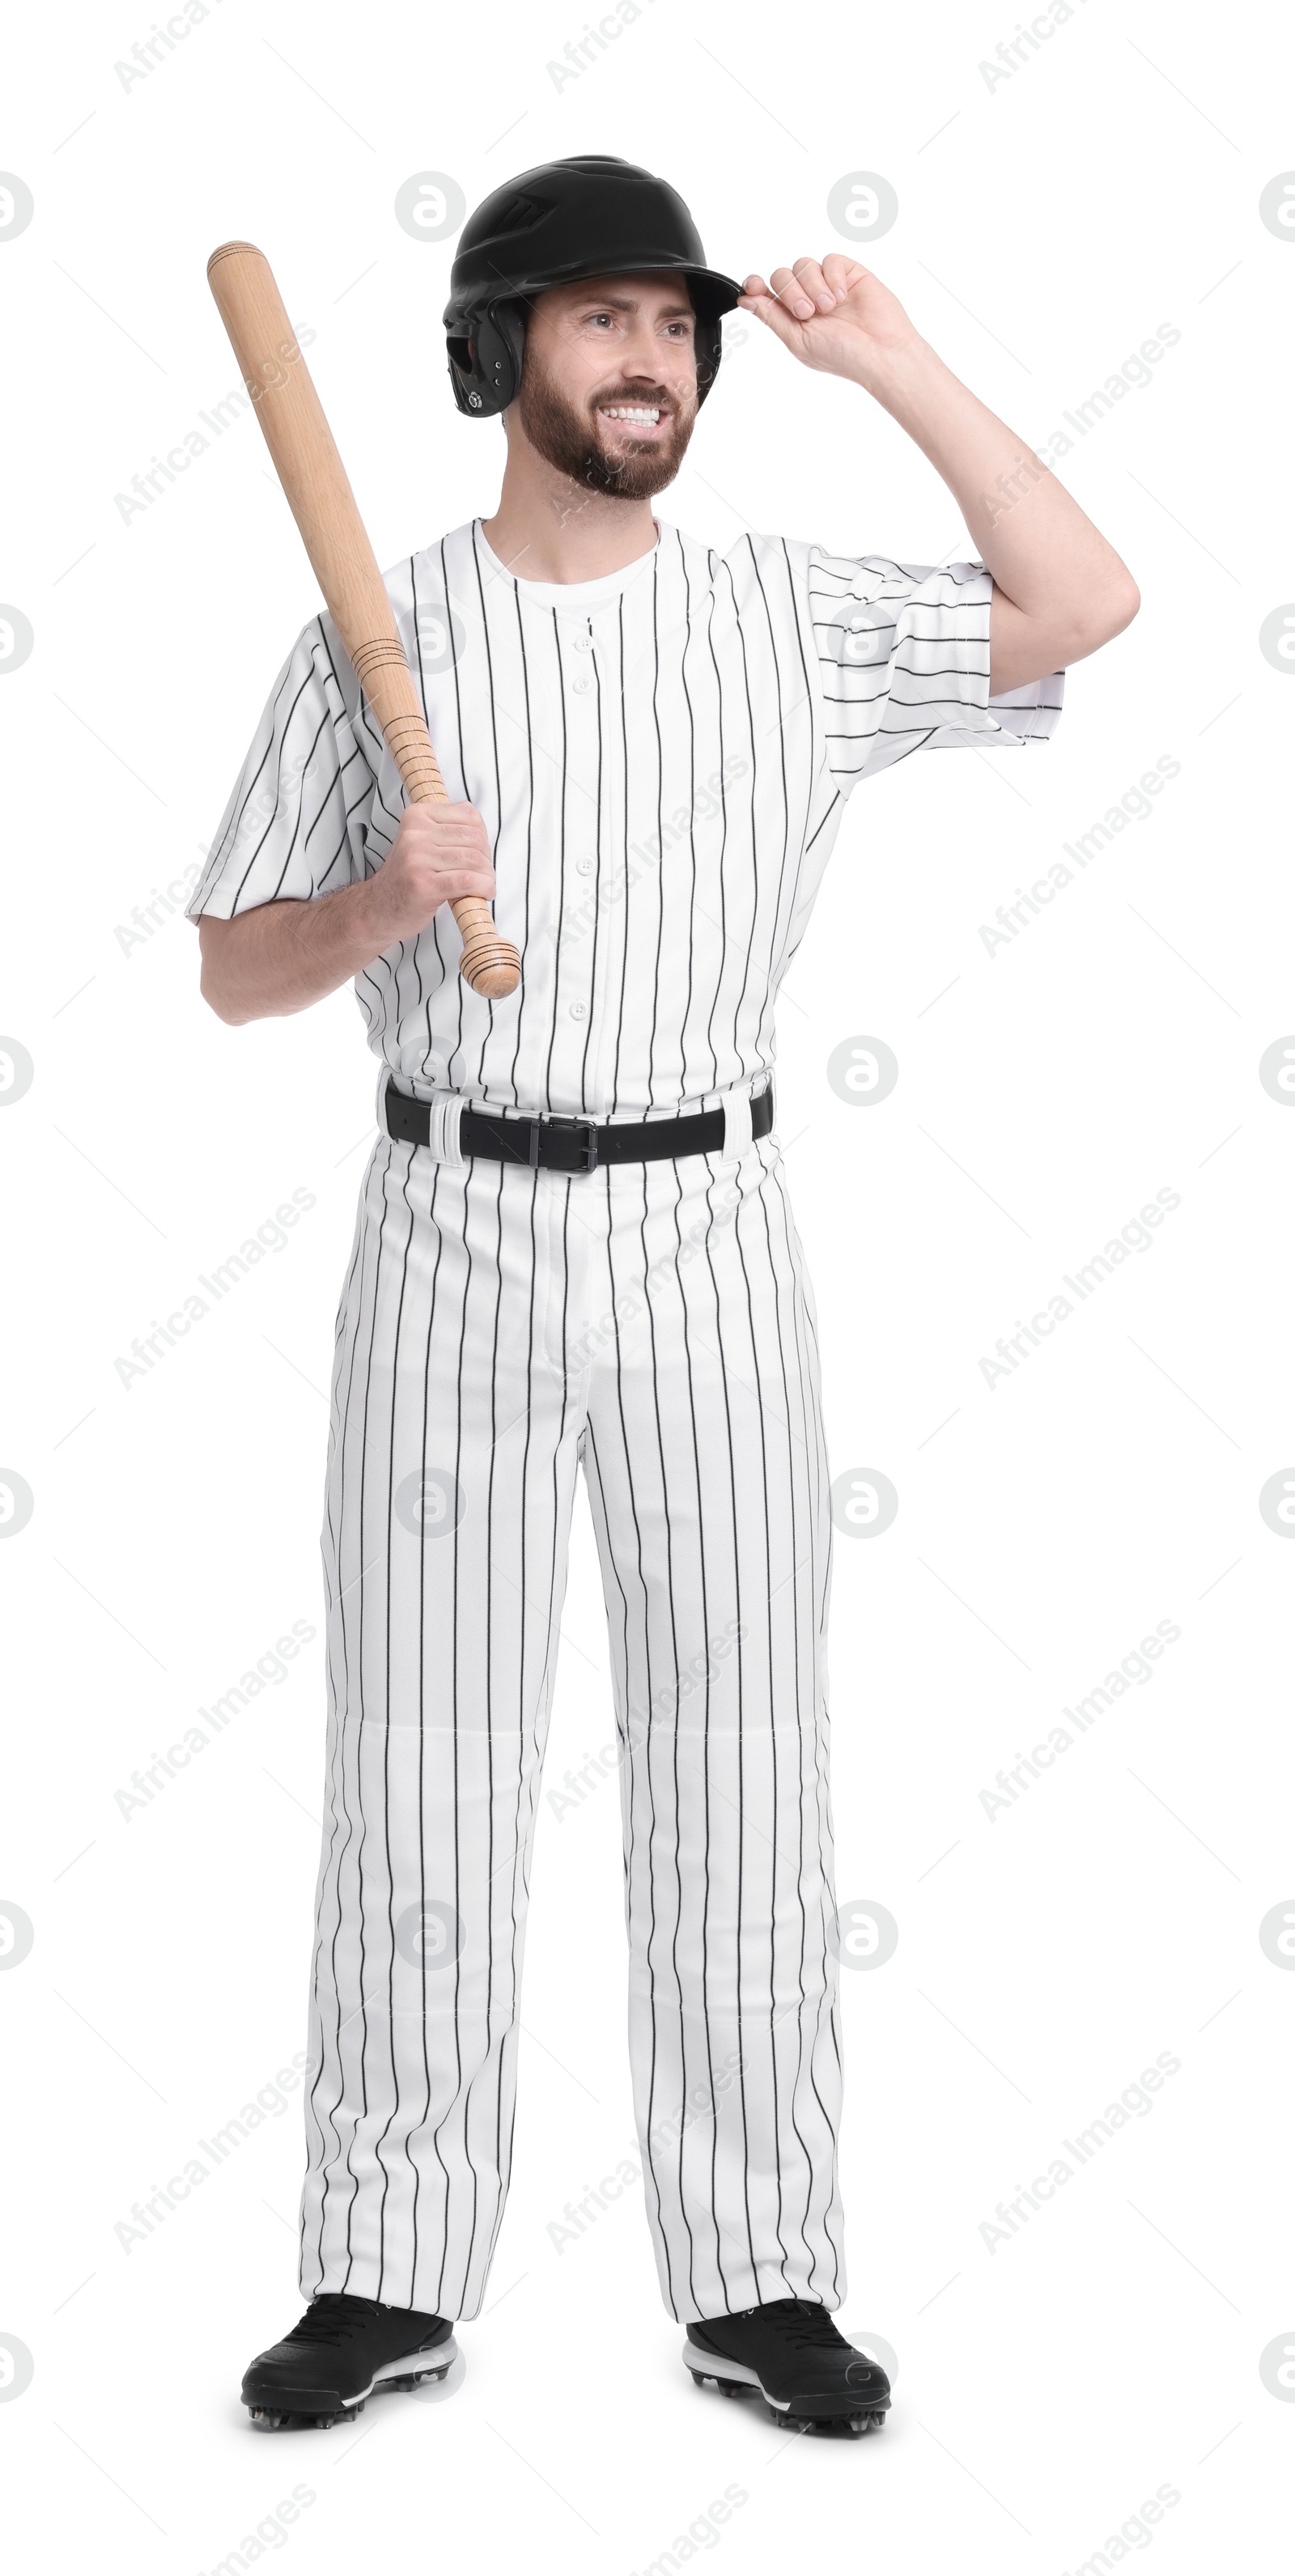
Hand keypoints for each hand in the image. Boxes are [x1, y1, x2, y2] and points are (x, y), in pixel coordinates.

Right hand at [367, 800, 495, 943]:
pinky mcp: (424, 885)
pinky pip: (468, 881)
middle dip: (486, 858)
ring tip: (482, 885)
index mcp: (416, 815)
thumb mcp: (421, 841)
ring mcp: (417, 858)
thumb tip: (483, 832)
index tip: (478, 853)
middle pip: (475, 838)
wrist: (378, 908)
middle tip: (482, 874)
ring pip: (474, 860)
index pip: (469, 814)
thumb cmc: (407, 876)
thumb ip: (448, 829)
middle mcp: (415, 833)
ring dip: (487, 876)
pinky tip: (484, 894)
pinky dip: (483, 888)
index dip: (482, 836)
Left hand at [737, 254, 919, 387]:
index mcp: (792, 317)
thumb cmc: (843, 355)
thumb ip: (771, 317)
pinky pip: (829, 260)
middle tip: (807, 312)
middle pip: (781, 275)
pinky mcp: (848, 273)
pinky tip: (841, 295)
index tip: (754, 285)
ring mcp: (828, 284)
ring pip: (803, 265)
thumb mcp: (798, 340)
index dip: (756, 285)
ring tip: (828, 307)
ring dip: (812, 285)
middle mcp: (808, 298)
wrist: (881, 352)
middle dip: (790, 292)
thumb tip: (745, 300)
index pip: (766, 292)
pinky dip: (832, 276)